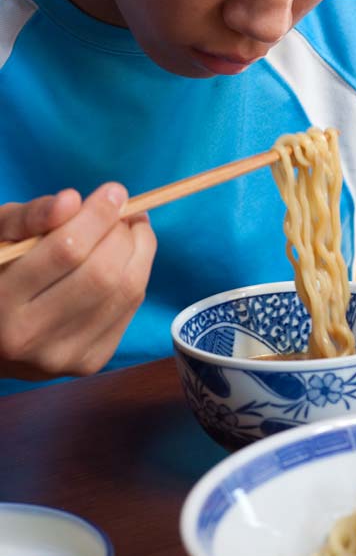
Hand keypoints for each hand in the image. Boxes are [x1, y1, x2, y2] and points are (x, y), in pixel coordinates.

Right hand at [0, 183, 156, 380]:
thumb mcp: (0, 237)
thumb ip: (30, 217)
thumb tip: (72, 200)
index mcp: (1, 301)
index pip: (66, 250)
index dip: (98, 216)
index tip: (114, 192)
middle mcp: (33, 336)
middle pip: (102, 275)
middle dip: (123, 235)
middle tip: (125, 214)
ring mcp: (65, 356)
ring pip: (125, 294)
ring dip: (141, 253)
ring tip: (133, 231)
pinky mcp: (90, 363)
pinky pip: (130, 311)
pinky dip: (137, 277)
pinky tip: (128, 261)